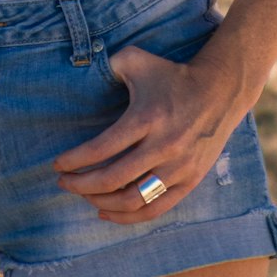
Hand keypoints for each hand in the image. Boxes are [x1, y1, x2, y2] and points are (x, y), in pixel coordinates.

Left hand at [52, 43, 240, 223]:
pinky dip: (128, 217)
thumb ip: (110, 64)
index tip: (57, 165)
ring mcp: (178, 168)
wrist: (219, 91)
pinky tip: (105, 213)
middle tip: (63, 182)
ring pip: (133, 199)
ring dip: (101, 202)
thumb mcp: (138, 59)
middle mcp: (163, 147)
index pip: (102, 149)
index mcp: (146, 119)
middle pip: (113, 179)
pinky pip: (155, 209)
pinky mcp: (190, 181)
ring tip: (82, 195)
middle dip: (81, 185)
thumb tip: (82, 73)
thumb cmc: (171, 75)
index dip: (75, 161)